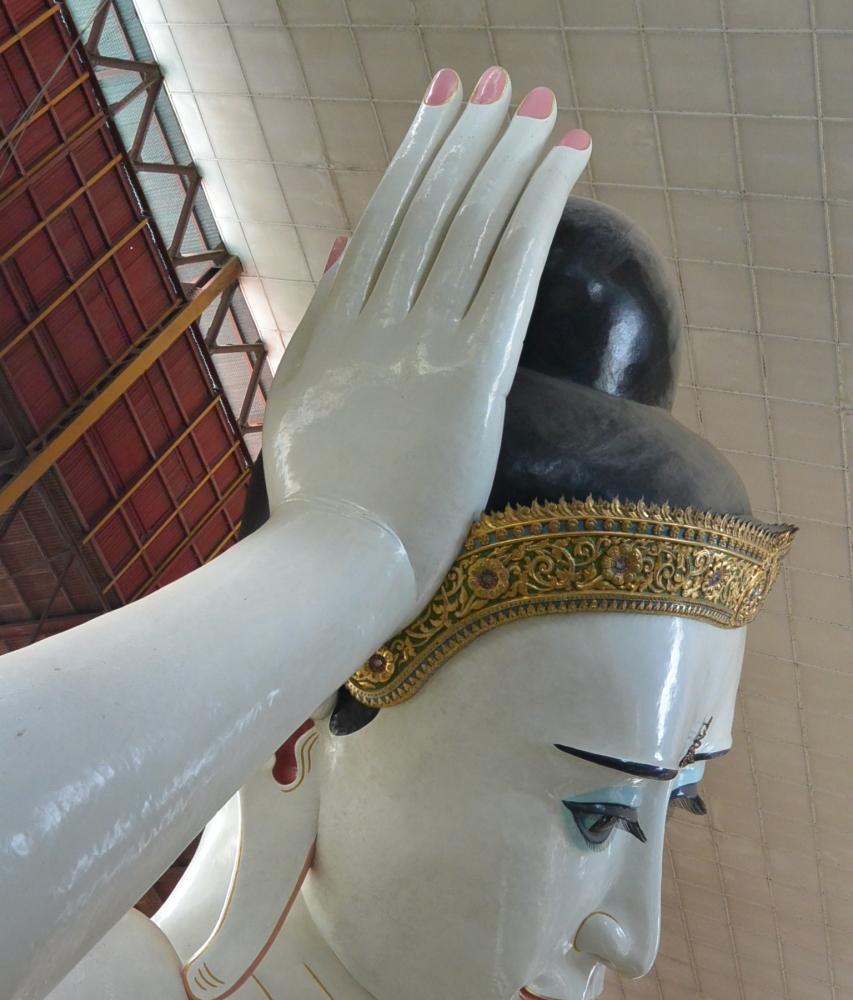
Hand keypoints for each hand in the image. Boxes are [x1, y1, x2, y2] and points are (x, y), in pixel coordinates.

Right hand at [262, 66, 590, 608]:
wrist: (332, 563)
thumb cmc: (318, 510)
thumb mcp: (300, 407)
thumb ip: (325, 324)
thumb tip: (345, 249)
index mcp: (334, 328)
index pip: (384, 221)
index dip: (419, 154)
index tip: (445, 102)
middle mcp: (376, 319)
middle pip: (430, 207)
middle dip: (469, 134)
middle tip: (503, 79)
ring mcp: (421, 341)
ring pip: (472, 223)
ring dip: (511, 155)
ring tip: (542, 103)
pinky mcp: (470, 374)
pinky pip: (510, 267)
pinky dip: (539, 204)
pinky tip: (566, 159)